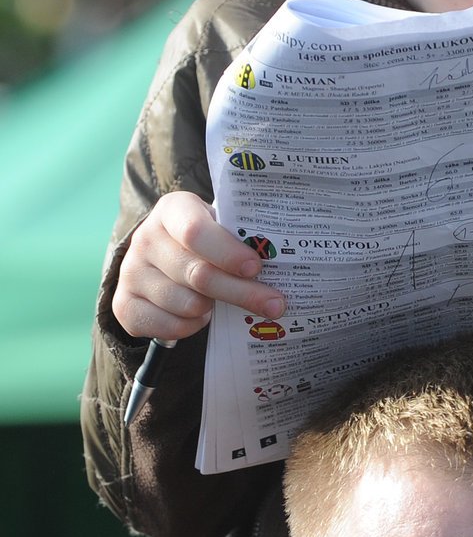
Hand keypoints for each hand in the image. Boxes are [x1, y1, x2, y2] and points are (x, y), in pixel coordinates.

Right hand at [111, 192, 286, 339]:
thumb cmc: (207, 242)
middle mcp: (145, 238)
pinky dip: (190, 327)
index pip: (195, 231)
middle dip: (241, 293)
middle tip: (275, 304)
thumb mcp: (221, 227)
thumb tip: (286, 264)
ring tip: (221, 304)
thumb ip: (242, 238)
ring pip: (185, 304)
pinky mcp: (123, 304)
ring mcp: (131, 272)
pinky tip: (199, 315)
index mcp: (173, 210)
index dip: (227, 252)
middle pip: (197, 274)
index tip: (256, 267)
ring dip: (212, 310)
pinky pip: (167, 326)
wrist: (161, 258)